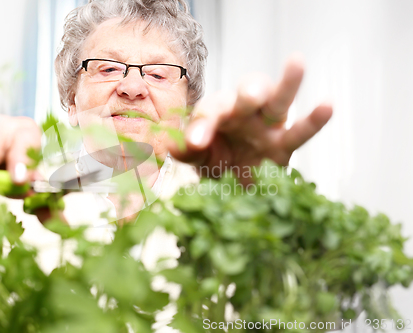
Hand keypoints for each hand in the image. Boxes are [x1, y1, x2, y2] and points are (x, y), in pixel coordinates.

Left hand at [168, 54, 332, 183]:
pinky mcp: (285, 143)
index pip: (210, 111)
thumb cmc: (214, 158)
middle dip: (248, 92)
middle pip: (246, 92)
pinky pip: (301, 131)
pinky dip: (315, 119)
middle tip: (249, 97)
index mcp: (217, 111)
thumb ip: (185, 150)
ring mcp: (266, 125)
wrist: (232, 181)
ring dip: (287, 83)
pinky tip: (328, 105)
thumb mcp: (196, 156)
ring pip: (278, 100)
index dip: (202, 125)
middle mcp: (242, 112)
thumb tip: (173, 146)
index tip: (196, 143)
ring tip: (297, 63)